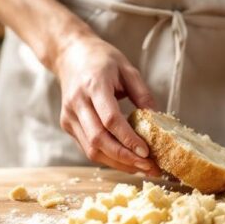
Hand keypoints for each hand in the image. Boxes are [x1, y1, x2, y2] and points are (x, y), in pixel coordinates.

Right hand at [53, 32, 161, 175]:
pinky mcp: (67, 125)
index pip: (110, 120)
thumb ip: (143, 94)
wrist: (70, 55)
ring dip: (118, 163)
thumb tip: (158, 120)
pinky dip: (108, 157)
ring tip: (142, 168)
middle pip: (99, 140)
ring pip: (91, 149)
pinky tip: (126, 160)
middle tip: (149, 167)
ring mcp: (68, 116)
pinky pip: (87, 147)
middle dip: (125, 158)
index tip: (147, 152)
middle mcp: (77, 103)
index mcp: (93, 85)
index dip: (128, 139)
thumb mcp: (128, 69)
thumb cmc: (102, 59)